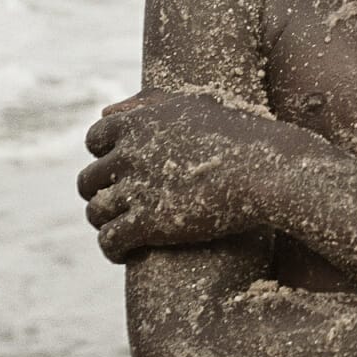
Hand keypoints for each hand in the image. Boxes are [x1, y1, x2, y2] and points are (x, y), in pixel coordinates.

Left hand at [77, 88, 273, 260]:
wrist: (267, 170)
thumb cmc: (239, 134)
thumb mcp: (193, 103)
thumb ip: (147, 103)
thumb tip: (107, 110)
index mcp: (138, 121)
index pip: (94, 139)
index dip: (104, 155)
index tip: (121, 168)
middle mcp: (130, 152)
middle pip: (89, 179)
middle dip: (98, 192)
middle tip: (119, 203)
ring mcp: (137, 187)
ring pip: (95, 212)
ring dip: (104, 223)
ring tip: (121, 230)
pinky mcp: (148, 222)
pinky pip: (110, 241)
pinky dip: (112, 250)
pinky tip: (126, 253)